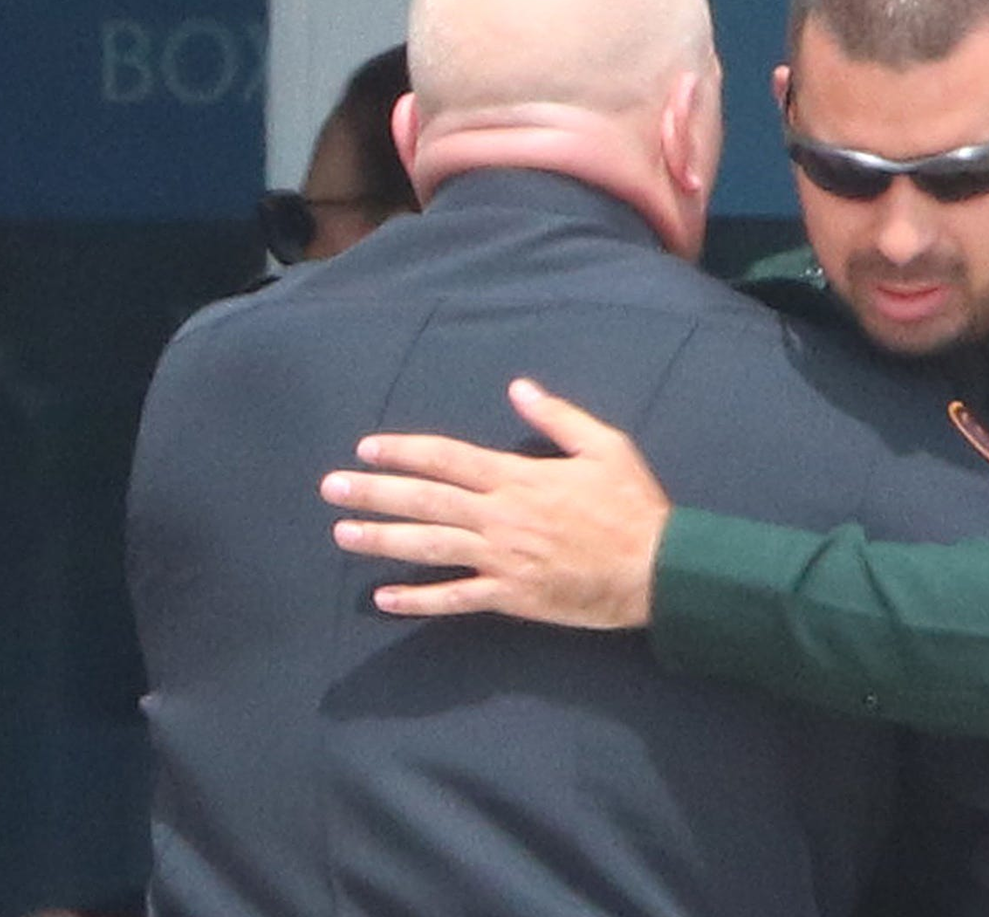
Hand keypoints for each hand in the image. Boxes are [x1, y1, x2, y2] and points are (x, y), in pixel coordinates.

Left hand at [319, 378, 670, 628]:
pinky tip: (386, 598)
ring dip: (382, 540)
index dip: (404, 451)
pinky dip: (419, 600)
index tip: (368, 449)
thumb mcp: (605, 446)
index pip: (447, 459)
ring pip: (430, 548)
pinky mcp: (511, 596)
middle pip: (425, 500)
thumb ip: (558, 417)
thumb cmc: (634, 506)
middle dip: (374, 493)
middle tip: (331, 489)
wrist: (657, 570)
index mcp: (519, 477)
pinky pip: (456, 599)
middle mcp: (501, 517)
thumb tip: (518, 387)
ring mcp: (502, 559)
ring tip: (343, 534)